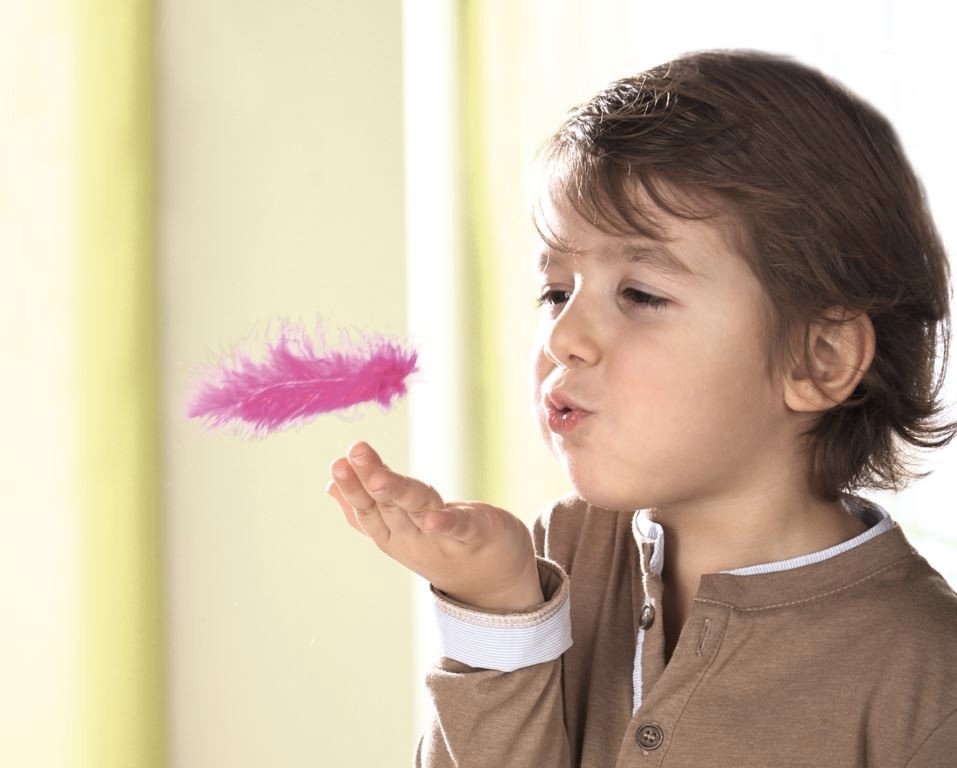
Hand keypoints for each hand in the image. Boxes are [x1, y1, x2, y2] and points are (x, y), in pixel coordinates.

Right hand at [327, 441, 543, 610]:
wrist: (495, 582)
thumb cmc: (443, 545)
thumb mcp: (401, 527)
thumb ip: (367, 509)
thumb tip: (330, 486)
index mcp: (393, 533)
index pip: (367, 509)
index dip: (351, 487)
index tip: (336, 462)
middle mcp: (412, 538)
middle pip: (386, 506)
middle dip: (366, 481)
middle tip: (350, 456)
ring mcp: (441, 538)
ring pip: (415, 511)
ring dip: (396, 493)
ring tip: (377, 476)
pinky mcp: (476, 533)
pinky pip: (458, 528)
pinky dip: (444, 523)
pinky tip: (431, 518)